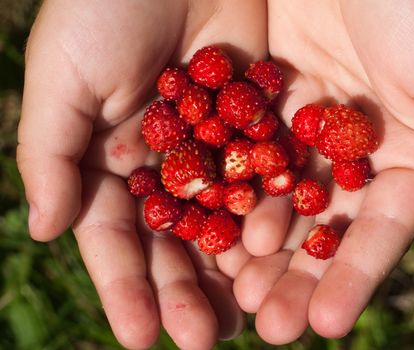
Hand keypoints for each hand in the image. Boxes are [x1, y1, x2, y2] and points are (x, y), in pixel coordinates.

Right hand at [17, 0, 266, 347]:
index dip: (126, 288)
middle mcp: (164, 165)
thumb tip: (44, 231)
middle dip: (186, 291)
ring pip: (225, 222)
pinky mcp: (257, 126)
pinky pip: (267, 179)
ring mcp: (214, 149)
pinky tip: (284, 255)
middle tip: (202, 340)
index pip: (117, 238)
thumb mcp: (62, 78)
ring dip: (236, 271)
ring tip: (250, 318)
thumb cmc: (102, 8)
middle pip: (175, 242)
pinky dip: (275, 217)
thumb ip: (49, 154)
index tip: (141, 337)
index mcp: (110, 162)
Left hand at [217, 0, 413, 344]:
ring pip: (279, 200)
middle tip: (269, 326)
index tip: (326, 323)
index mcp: (409, 153)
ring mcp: (308, 131)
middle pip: (324, 227)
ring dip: (258, 248)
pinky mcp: (268, 105)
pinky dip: (228, 192)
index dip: (354, 276)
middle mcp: (355, 151)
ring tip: (235, 293)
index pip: (379, 230)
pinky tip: (208, 229)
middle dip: (298, 277)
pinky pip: (245, 157)